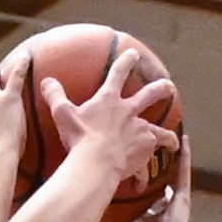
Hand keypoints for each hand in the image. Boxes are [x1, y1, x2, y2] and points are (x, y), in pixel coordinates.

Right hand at [46, 52, 178, 197]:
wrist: (96, 162)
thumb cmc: (79, 138)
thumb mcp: (62, 114)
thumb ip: (56, 95)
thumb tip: (47, 80)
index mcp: (109, 100)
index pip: (118, 73)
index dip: (126, 61)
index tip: (134, 53)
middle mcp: (128, 111)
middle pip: (150, 94)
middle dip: (161, 89)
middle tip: (169, 87)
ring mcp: (140, 129)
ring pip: (161, 129)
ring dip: (168, 134)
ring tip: (174, 141)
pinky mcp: (146, 147)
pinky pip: (154, 152)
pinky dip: (154, 159)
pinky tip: (156, 167)